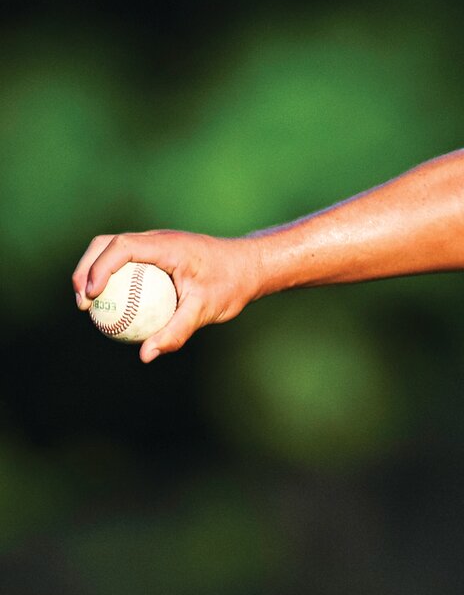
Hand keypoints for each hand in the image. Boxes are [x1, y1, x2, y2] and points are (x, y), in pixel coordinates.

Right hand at [72, 230, 266, 362]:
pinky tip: (112, 307)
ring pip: (113, 249)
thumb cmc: (232, 285)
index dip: (99, 268)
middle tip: (82, 303)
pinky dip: (113, 278)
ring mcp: (156, 244)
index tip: (91, 296)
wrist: (251, 266)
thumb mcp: (206, 310)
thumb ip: (176, 331)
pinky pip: (127, 262)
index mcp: (167, 245)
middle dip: (86, 269)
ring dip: (94, 271)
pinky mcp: (157, 253)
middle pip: (107, 243)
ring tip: (89, 305)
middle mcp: (157, 240)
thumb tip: (146, 355)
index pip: (122, 246)